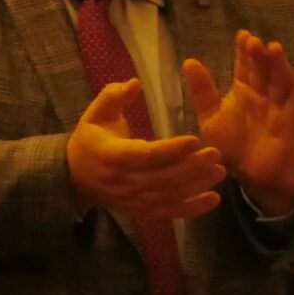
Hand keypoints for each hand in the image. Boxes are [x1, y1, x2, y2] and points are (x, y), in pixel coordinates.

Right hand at [65, 80, 226, 218]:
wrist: (74, 178)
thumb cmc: (90, 141)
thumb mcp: (95, 115)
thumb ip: (113, 98)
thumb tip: (134, 82)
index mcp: (111, 155)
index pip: (144, 155)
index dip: (170, 150)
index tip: (195, 139)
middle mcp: (123, 181)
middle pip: (162, 178)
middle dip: (191, 167)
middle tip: (216, 153)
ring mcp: (133, 199)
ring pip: (169, 195)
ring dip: (196, 185)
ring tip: (219, 170)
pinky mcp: (141, 210)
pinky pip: (169, 212)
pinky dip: (192, 208)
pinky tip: (214, 199)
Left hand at [185, 32, 293, 214]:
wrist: (253, 177)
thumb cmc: (232, 147)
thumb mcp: (211, 118)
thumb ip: (202, 91)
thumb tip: (189, 61)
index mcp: (243, 91)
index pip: (245, 66)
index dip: (244, 51)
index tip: (242, 35)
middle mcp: (263, 94)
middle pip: (263, 69)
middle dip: (259, 55)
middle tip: (253, 41)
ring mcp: (281, 105)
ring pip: (281, 79)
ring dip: (279, 63)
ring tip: (274, 47)